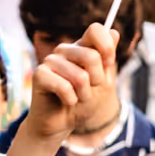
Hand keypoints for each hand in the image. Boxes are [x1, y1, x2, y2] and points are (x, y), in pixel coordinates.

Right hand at [27, 24, 119, 140]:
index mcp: (81, 48)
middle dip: (97, 81)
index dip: (107, 47)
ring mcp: (50, 61)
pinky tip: (65, 101)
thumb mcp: (102, 82)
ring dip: (84, 95)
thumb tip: (114, 32)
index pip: (95, 30)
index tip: (108, 65)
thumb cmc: (82, 103)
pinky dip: (71, 100)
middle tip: (89, 90)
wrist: (61, 125)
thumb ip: (107, 59)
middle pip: (92, 57)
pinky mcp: (39, 75)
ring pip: (80, 77)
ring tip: (76, 99)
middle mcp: (64, 50)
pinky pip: (65, 87)